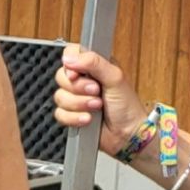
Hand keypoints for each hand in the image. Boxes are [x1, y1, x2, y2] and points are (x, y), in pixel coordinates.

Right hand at [55, 44, 148, 160]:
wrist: (129, 134)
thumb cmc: (128, 106)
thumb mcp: (115, 78)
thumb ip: (93, 62)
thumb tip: (69, 58)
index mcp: (92, 66)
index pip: (70, 54)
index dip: (69, 63)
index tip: (77, 73)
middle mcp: (82, 80)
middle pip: (61, 76)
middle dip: (78, 87)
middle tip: (96, 91)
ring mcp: (76, 98)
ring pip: (60, 96)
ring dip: (79, 104)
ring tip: (97, 106)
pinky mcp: (72, 115)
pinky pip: (60, 114)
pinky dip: (74, 117)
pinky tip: (88, 119)